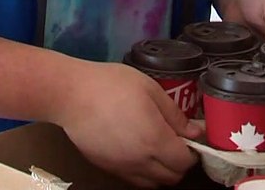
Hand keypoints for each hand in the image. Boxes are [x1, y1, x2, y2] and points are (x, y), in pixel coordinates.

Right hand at [53, 61, 199, 187]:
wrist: (69, 94)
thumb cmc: (110, 84)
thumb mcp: (149, 88)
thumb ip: (175, 114)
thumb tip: (195, 132)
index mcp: (155, 139)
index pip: (185, 162)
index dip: (191, 151)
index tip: (187, 137)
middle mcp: (140, 160)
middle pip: (172, 177)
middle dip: (178, 163)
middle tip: (172, 142)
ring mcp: (122, 167)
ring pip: (153, 183)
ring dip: (160, 171)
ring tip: (153, 149)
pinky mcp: (106, 167)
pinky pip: (132, 179)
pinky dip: (141, 172)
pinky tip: (134, 151)